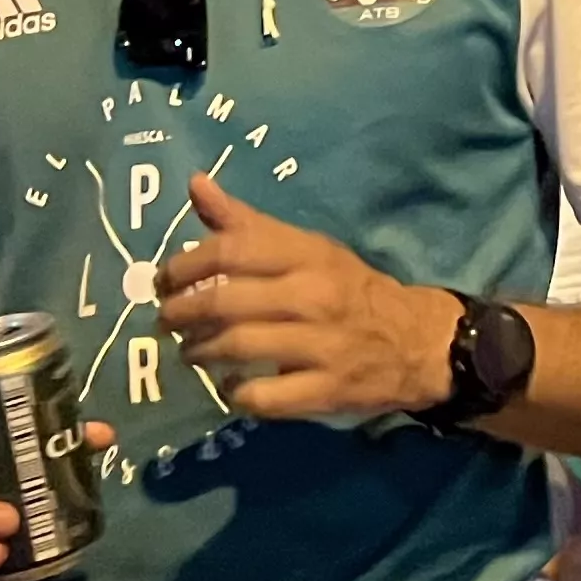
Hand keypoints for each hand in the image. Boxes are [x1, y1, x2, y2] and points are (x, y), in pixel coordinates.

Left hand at [155, 175, 458, 421]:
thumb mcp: (306, 248)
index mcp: (307, 255)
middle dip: (180, 314)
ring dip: (199, 352)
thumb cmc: (349, 289)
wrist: (417, 340)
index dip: (184, 266)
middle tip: (167, 321)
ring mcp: (320, 345)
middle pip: (224, 302)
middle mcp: (312, 296)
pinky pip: (262, 397)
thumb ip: (248, 224)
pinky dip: (234, 394)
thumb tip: (195, 184)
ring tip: (191, 352)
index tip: (164, 280)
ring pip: (236, 348)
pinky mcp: (325, 390)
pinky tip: (229, 386)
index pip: (230, 250)